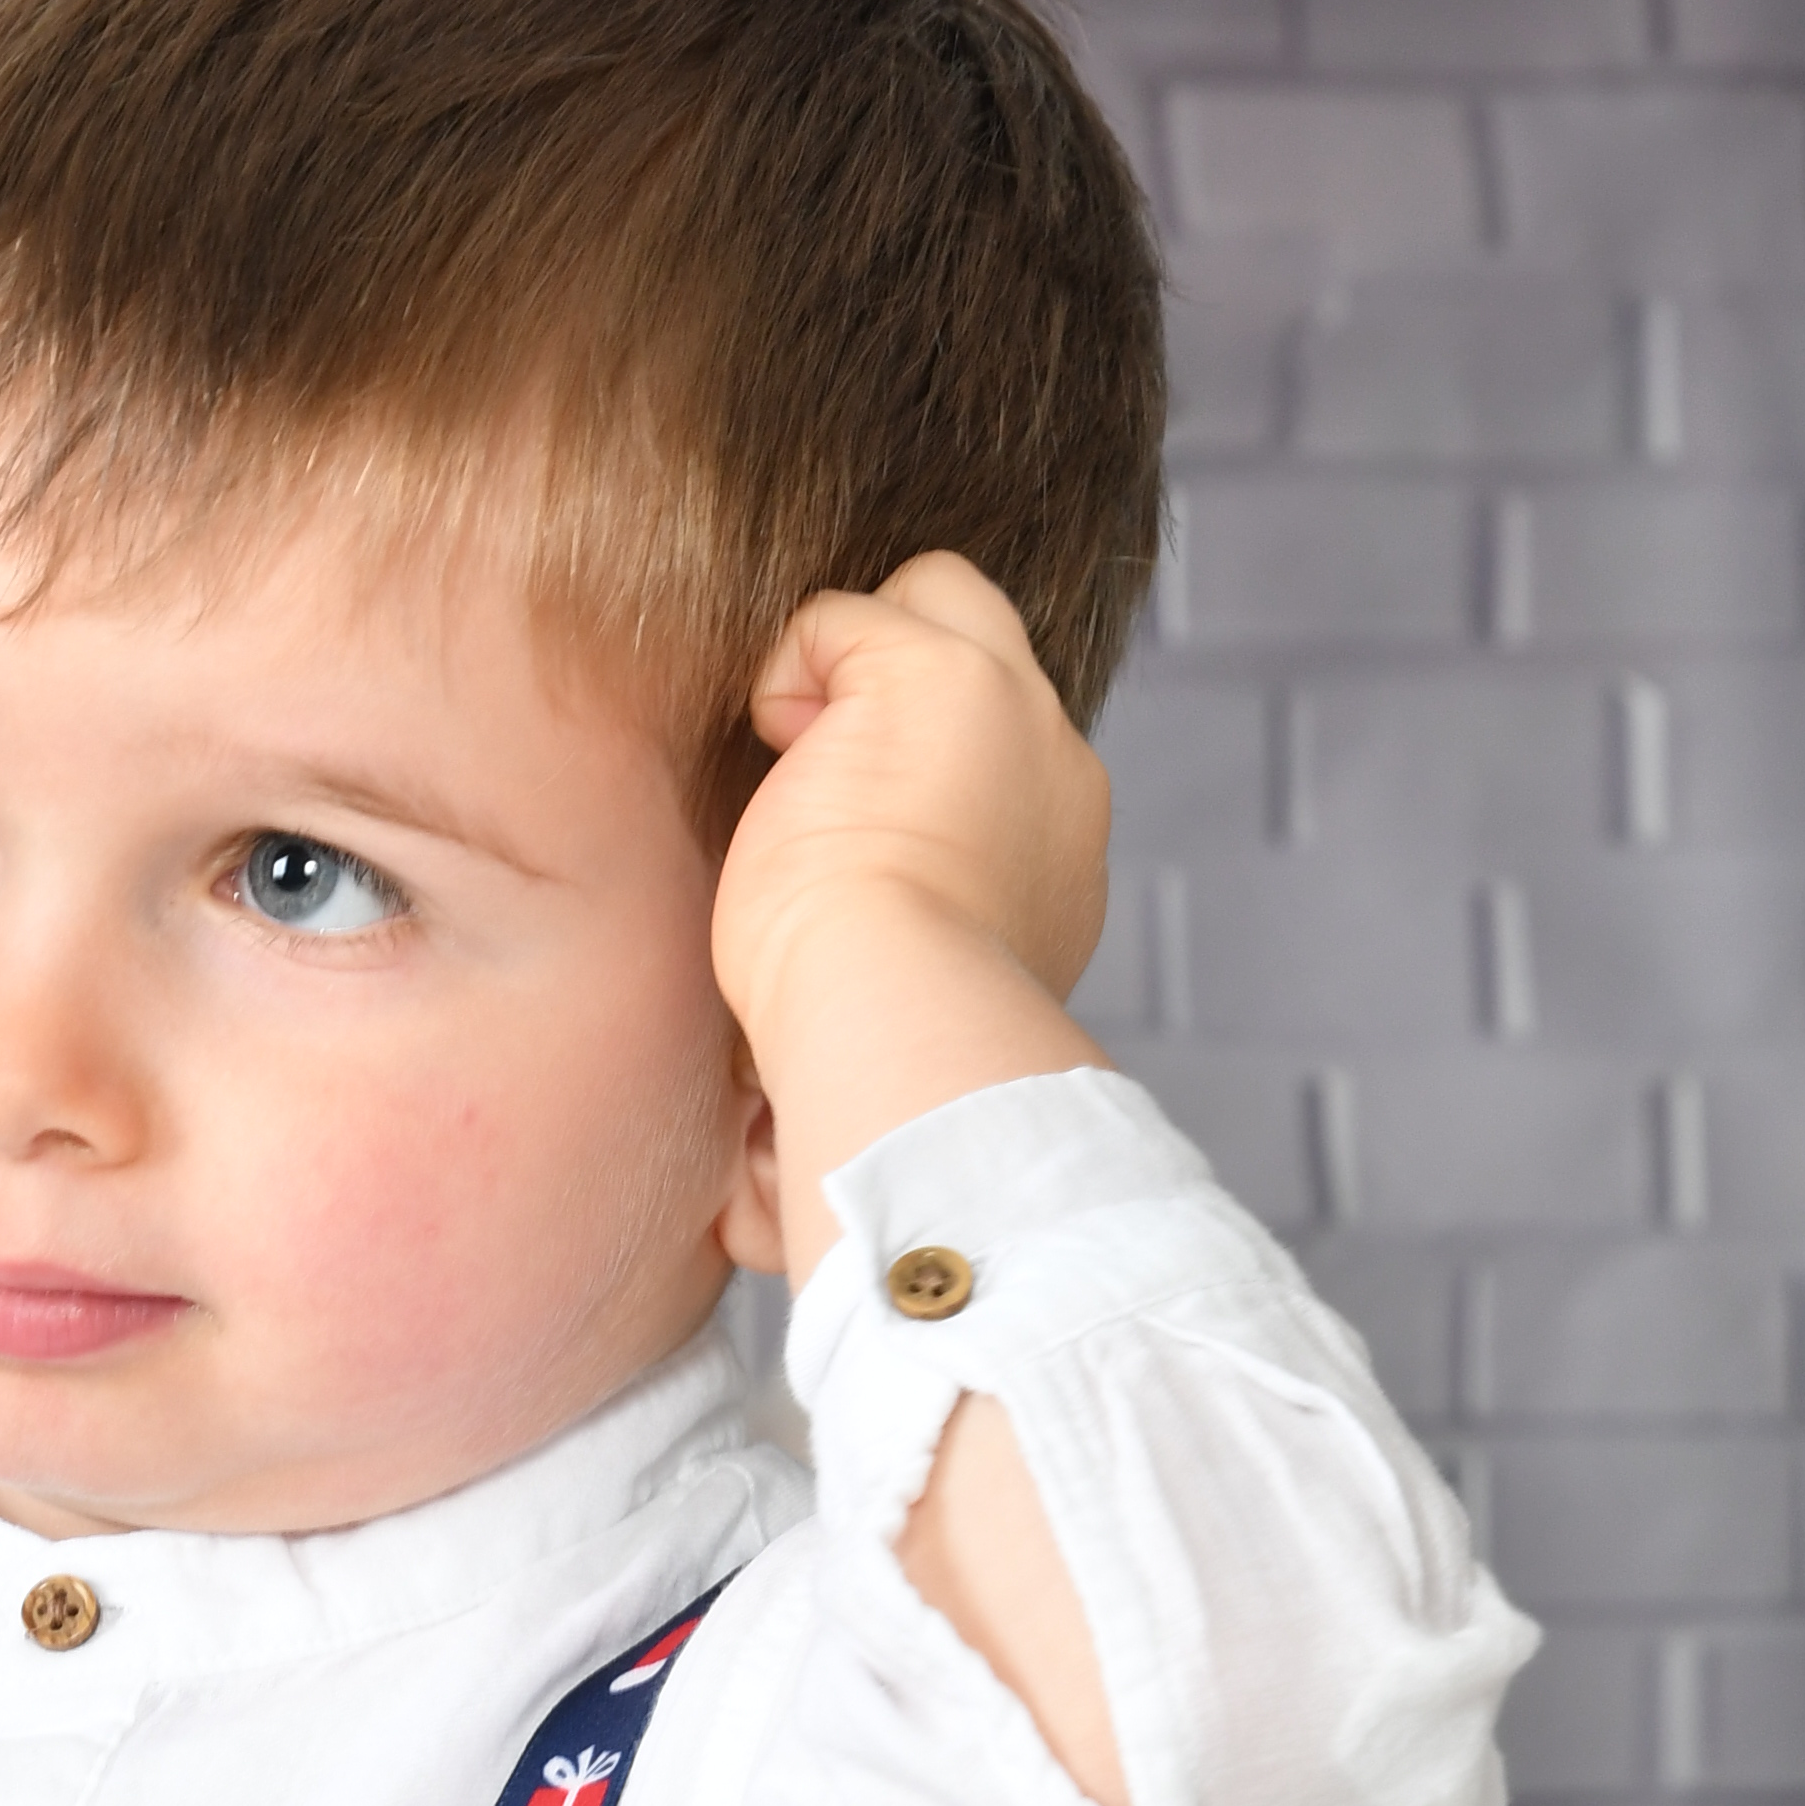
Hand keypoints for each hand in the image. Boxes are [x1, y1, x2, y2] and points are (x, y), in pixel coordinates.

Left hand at [711, 553, 1111, 1262]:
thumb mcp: (873, 1063)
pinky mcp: (937, 678)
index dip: (928, 770)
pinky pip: (844, 615)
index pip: (1003, 772)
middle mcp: (1059, 783)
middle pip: (991, 656)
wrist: (893, 1035)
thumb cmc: (861, 1083)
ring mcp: (1013, 718)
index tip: (860, 840)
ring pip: (935, 596)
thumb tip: (745, 1210)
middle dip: (895, 684)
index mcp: (1052, 877)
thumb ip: (852, 1045)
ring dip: (846, 664)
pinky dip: (792, 670)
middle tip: (818, 774)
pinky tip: (777, 753)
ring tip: (791, 766)